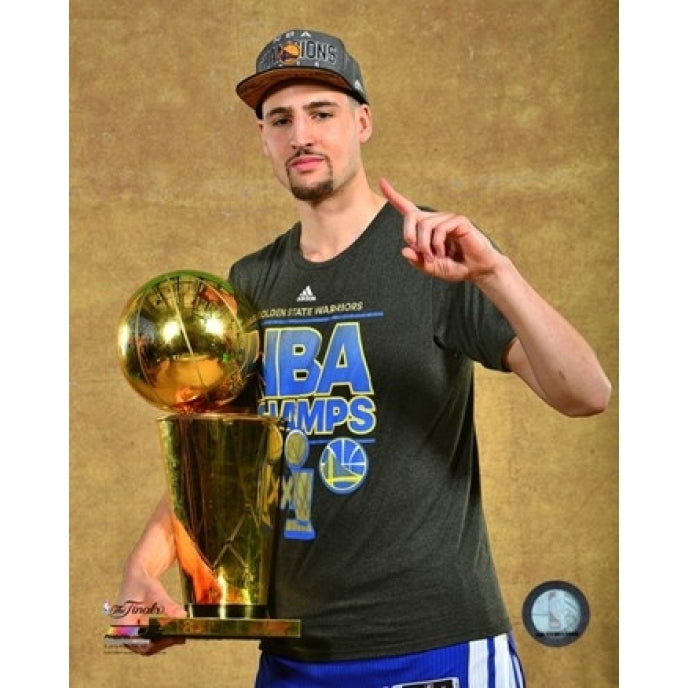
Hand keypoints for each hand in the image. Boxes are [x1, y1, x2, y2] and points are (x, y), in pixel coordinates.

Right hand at [108, 572, 187, 655]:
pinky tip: (175, 630)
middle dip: (164, 643)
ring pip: (149, 646)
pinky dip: (163, 636)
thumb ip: (167, 605)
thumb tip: (183, 616)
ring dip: (164, 641)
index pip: (140, 644)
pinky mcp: (139, 633)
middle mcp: (124, 635)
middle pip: (145, 648)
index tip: (173, 637)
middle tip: (181, 636)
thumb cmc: (142, 584)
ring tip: (181, 633)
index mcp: (121, 627)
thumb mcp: (155, 593)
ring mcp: (131, 635)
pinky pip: (151, 639)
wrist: (137, 578)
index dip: (157, 644)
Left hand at [379, 177, 500, 282]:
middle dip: (408, 234)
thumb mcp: (431, 268)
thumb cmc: (455, 267)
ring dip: (425, 245)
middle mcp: (435, 219)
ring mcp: (448, 218)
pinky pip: (440, 228)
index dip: (393, 195)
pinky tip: (443, 253)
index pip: (407, 208)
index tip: (381, 181)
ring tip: (434, 257)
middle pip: (412, 216)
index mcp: (426, 228)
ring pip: (425, 224)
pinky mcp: (460, 221)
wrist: (477, 270)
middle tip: (416, 250)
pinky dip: (437, 244)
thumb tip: (404, 250)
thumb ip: (417, 261)